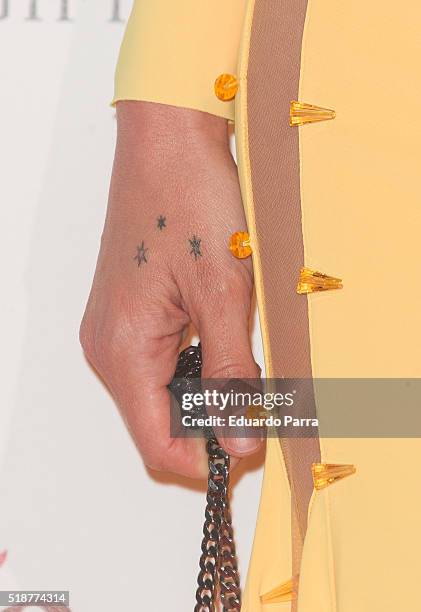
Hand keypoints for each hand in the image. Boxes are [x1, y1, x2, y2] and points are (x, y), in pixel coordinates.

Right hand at [80, 101, 261, 478]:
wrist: (168, 141)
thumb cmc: (189, 201)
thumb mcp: (224, 294)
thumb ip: (231, 375)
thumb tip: (238, 441)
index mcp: (123, 350)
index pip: (159, 442)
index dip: (207, 458)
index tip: (251, 444)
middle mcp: (109, 347)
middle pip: (161, 420)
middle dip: (212, 419)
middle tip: (260, 394)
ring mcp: (115, 330)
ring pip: (164, 391)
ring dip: (207, 388)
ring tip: (245, 354)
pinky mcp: (130, 313)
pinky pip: (162, 361)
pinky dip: (197, 362)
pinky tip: (223, 333)